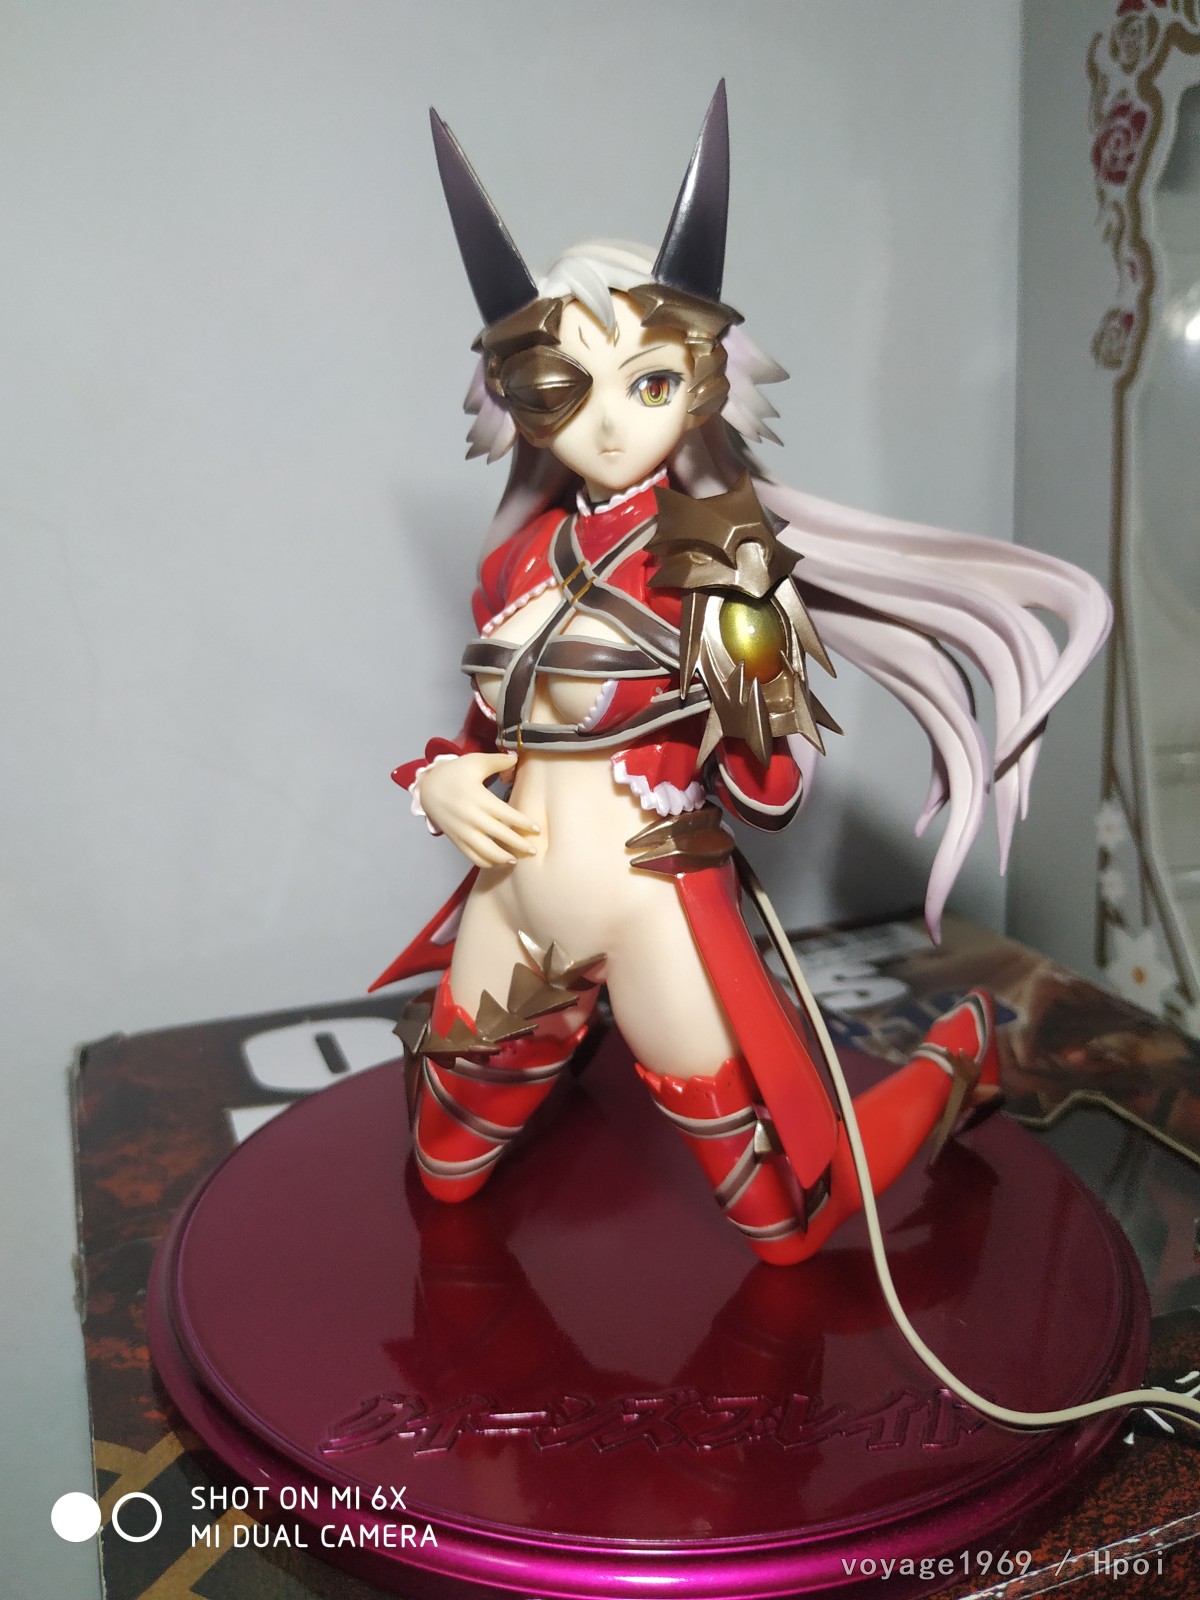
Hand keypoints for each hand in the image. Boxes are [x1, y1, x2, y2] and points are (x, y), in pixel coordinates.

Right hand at [415, 752, 540, 868]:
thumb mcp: (474, 762)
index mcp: (479, 799)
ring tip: (516, 858)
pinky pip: (473, 857)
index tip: (537, 829)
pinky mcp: (456, 840)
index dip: (523, 823)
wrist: (427, 789)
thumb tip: (516, 757)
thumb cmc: (455, 773)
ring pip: (486, 852)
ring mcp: (463, 831)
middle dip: (519, 845)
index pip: (506, 815)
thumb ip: (497, 761)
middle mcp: (472, 817)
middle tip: (534, 851)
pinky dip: (487, 862)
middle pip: (500, 836)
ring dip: (503, 858)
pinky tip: (498, 861)